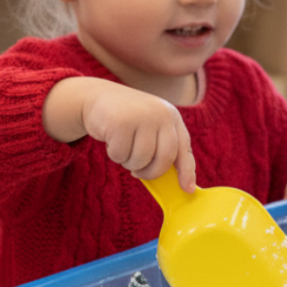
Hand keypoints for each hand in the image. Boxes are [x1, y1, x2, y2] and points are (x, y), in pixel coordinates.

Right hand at [43, 77, 195, 191]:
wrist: (98, 97)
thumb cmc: (128, 121)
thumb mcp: (150, 128)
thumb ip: (162, 148)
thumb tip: (175, 181)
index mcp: (172, 117)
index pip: (184, 149)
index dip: (187, 171)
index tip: (187, 189)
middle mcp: (161, 114)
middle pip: (164, 159)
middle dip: (151, 173)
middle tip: (138, 174)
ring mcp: (142, 116)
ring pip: (141, 160)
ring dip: (129, 163)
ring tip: (123, 148)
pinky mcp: (120, 122)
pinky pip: (121, 155)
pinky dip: (115, 154)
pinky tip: (111, 140)